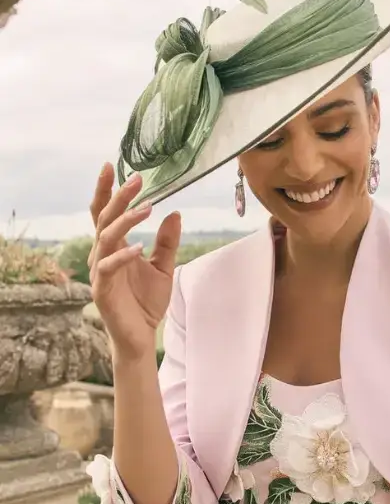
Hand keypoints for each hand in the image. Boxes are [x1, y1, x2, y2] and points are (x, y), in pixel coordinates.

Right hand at [89, 164, 180, 360]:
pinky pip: (109, 267)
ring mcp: (99, 272)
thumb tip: (175, 213)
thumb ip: (167, 242)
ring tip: (146, 208)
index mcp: (113, 247)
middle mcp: (102, 254)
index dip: (105, 190)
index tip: (111, 165)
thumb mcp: (164, 268)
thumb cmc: (146, 303)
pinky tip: (138, 247)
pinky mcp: (103, 290)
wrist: (141, 338)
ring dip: (125, 222)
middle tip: (137, 179)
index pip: (104, 212)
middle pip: (104, 218)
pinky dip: (123, 255)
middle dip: (118, 197)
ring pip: (105, 238)